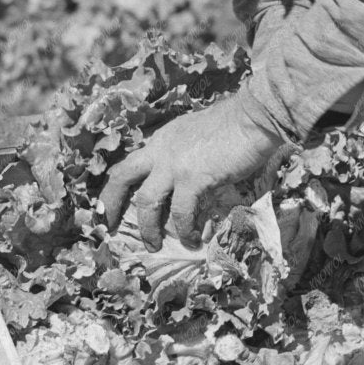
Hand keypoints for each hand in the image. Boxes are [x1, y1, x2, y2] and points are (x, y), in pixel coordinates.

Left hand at [99, 93, 285, 248]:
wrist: (254, 119)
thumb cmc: (235, 127)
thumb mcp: (197, 136)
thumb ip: (183, 154)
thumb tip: (183, 181)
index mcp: (161, 139)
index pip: (129, 164)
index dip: (115, 187)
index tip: (109, 207)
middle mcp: (161, 150)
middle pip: (122, 177)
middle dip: (111, 204)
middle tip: (110, 227)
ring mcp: (174, 164)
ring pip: (147, 202)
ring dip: (149, 228)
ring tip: (155, 245)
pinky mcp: (193, 178)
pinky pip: (181, 212)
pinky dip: (185, 229)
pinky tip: (193, 238)